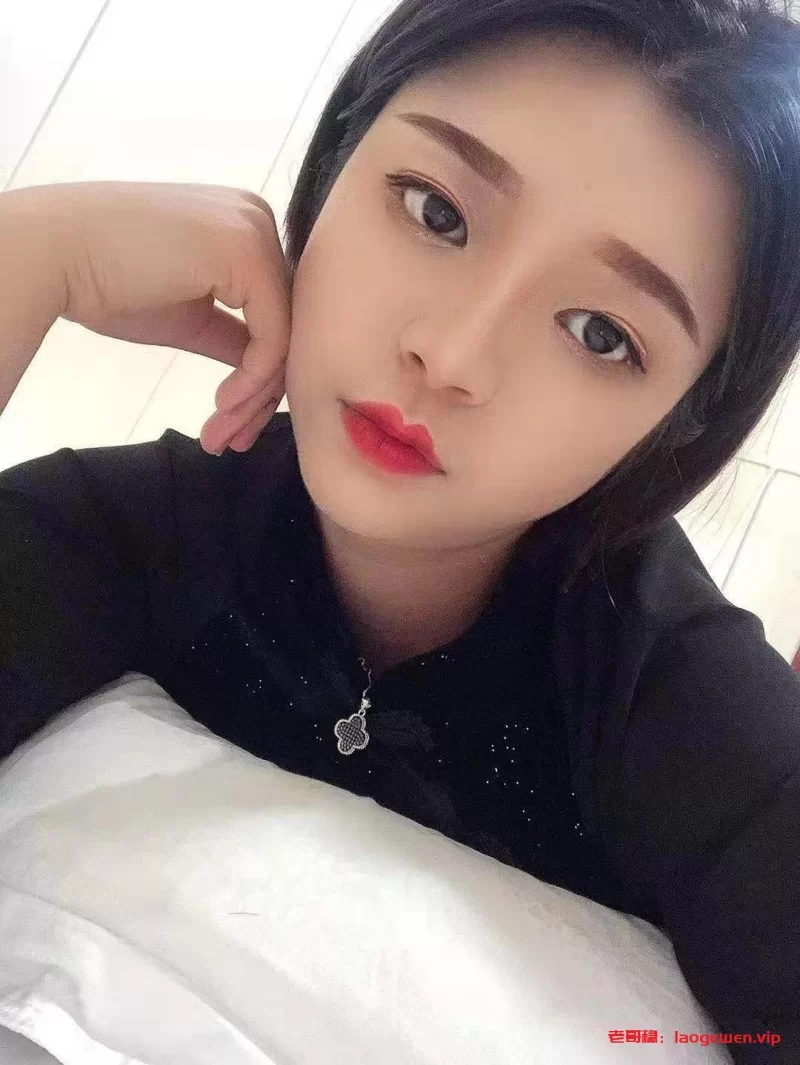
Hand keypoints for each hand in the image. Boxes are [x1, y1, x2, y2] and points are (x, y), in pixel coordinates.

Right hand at [14, 181, 291, 453]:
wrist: (55, 255)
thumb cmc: (109, 282)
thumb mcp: (188, 317)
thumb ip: (234, 337)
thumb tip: (266, 374)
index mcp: (245, 227)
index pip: (276, 312)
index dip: (261, 377)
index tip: (234, 424)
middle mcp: (259, 220)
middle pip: (286, 326)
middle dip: (260, 396)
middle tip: (231, 442)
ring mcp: (256, 232)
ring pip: (284, 337)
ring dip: (253, 399)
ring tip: (221, 436)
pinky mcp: (248, 253)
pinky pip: (272, 336)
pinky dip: (252, 380)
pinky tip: (222, 405)